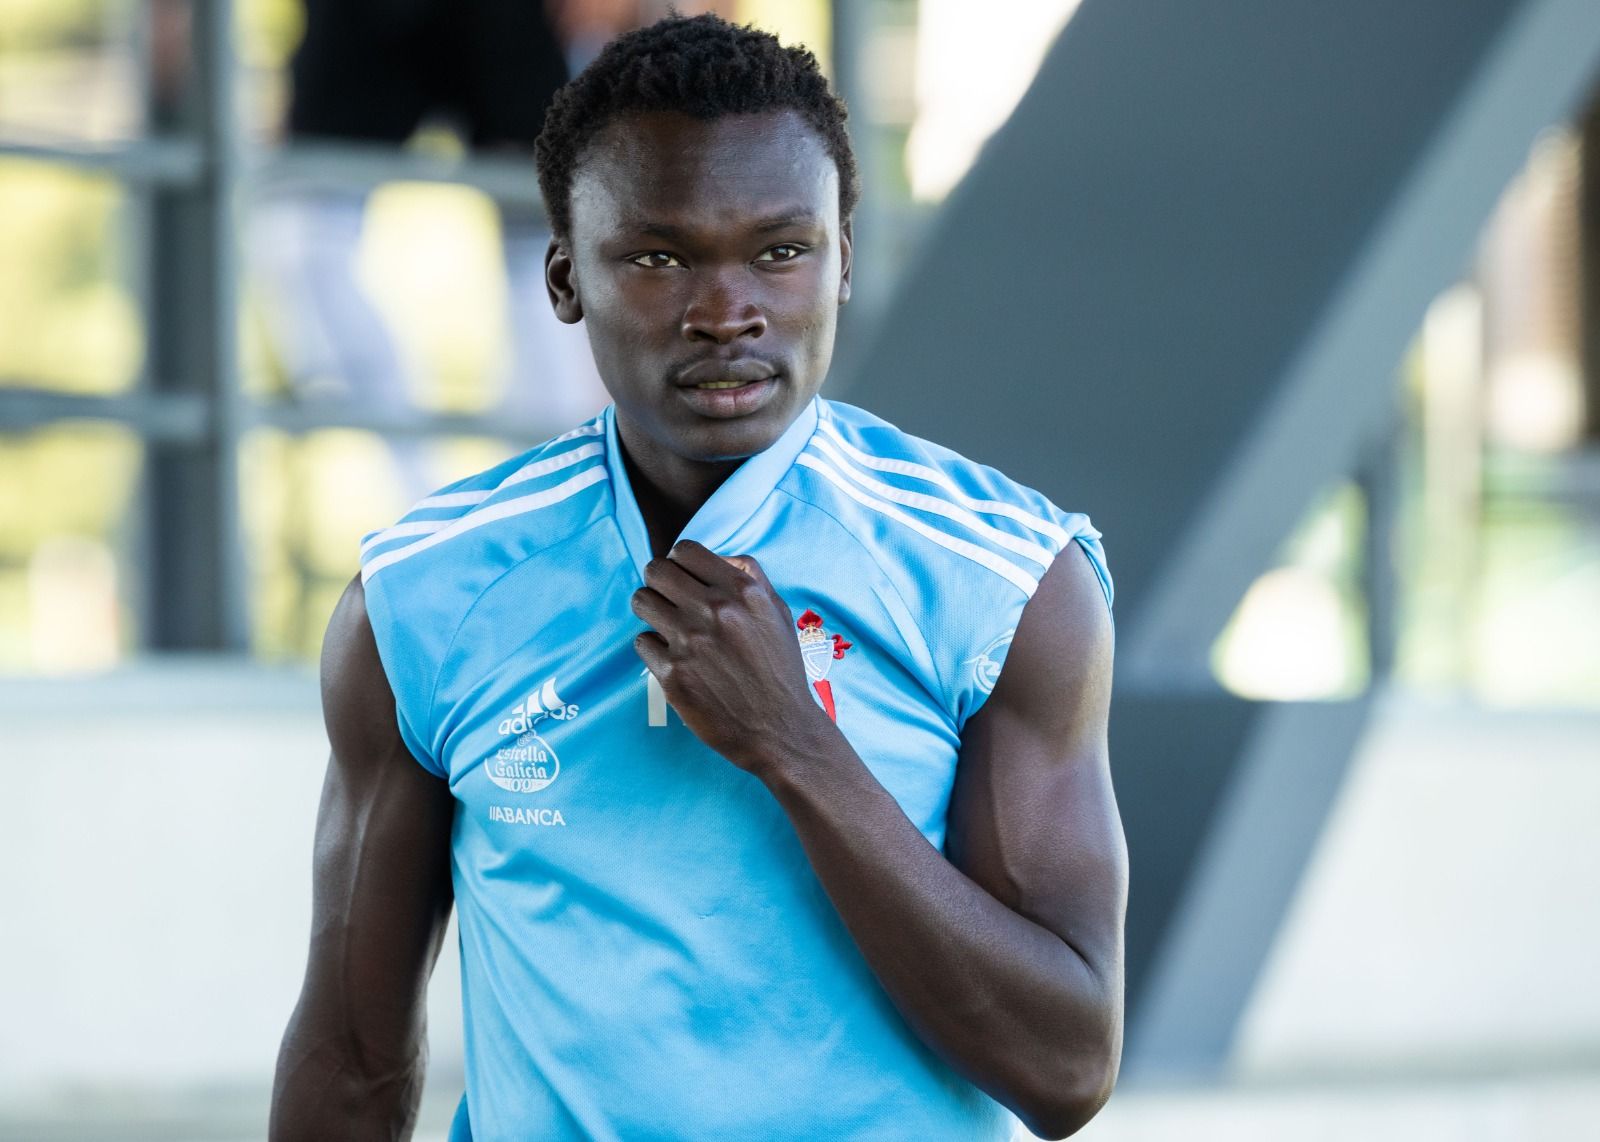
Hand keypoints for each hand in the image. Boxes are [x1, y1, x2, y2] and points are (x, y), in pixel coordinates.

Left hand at [630, 540, 837, 774]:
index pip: (685, 550)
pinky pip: (642, 642)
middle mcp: (715, 610)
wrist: (781, 729)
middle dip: (659, 584)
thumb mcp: (777, 613)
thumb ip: (750, 577)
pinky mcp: (673, 674)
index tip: (682, 579)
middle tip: (669, 602)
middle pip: (655, 571)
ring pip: (641, 602)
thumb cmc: (780, 670)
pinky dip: (654, 650)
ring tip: (668, 629)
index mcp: (742, 591)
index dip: (679, 563)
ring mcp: (691, 642)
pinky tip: (675, 661)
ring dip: (652, 613)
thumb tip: (717, 557)